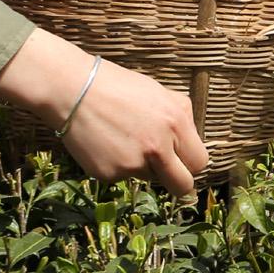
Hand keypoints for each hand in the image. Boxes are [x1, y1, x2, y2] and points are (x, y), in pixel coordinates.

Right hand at [0, 30, 208, 193]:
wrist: (74, 89)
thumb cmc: (118, 86)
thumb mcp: (159, 92)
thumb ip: (180, 117)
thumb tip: (191, 141)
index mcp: (176, 122)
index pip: (199, 162)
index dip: (191, 163)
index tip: (182, 163)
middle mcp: (159, 146)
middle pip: (182, 186)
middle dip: (177, 183)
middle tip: (165, 173)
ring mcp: (133, 163)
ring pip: (148, 177)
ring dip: (141, 165)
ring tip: (122, 138)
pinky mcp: (110, 174)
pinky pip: (121, 176)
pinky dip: (116, 165)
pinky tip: (105, 143)